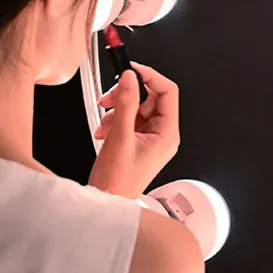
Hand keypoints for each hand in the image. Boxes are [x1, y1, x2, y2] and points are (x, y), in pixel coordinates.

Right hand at [88, 62, 179, 199]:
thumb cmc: (117, 183)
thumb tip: (130, 78)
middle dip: (128, 95)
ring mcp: (150, 138)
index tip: (132, 69)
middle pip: (150, 97)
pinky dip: (114, 120)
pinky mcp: (138, 141)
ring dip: (117, 108)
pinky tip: (104, 131)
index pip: (168, 92)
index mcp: (168, 134)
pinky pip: (129, 119)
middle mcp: (163, 135)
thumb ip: (126, 104)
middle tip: (110, 97)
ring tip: (105, 120)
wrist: (106, 203)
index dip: (150, 77)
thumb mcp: (120, 137)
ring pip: (137, 107)